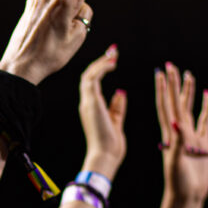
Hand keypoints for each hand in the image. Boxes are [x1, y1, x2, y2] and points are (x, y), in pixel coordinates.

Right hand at [78, 44, 125, 173]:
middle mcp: (86, 104)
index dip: (101, 70)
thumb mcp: (117, 121)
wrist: (105, 156)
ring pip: (89, 75)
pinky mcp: (92, 102)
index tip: (113, 60)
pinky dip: (102, 68)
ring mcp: (87, 103)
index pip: (92, 84)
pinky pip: (93, 79)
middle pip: (88, 76)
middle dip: (100, 62)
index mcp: (91, 108)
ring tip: (114, 54)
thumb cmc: (111, 145)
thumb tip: (121, 92)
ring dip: (101, 62)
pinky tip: (113, 63)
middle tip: (114, 51)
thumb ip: (117, 106)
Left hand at [154, 63, 207, 203]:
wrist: (188, 196)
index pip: (165, 106)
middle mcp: (179, 132)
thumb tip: (176, 122)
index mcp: (170, 134)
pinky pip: (205, 120)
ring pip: (189, 108)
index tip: (161, 73)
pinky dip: (207, 107)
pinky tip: (207, 95)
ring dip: (188, 92)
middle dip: (174, 84)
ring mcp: (191, 136)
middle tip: (171, 65)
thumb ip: (177, 142)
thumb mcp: (176, 161)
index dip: (163, 89)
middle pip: (176, 102)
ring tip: (188, 75)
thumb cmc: (178, 182)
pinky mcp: (203, 142)